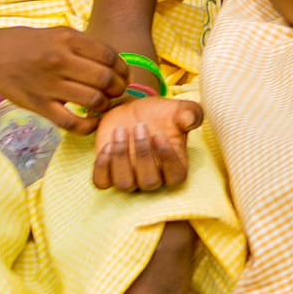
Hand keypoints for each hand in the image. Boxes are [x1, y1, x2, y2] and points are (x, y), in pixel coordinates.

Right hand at [0, 25, 121, 129]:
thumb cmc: (25, 44)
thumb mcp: (57, 33)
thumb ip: (84, 45)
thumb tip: (114, 62)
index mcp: (67, 40)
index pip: (109, 56)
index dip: (122, 68)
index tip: (122, 74)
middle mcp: (59, 61)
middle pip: (105, 79)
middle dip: (118, 87)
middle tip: (117, 90)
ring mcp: (49, 86)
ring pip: (93, 101)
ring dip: (106, 104)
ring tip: (104, 102)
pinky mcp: (39, 106)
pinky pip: (71, 123)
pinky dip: (88, 126)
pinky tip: (92, 121)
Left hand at [91, 93, 205, 191]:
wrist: (134, 110)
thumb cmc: (161, 113)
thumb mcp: (180, 109)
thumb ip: (190, 113)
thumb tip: (190, 120)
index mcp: (175, 166)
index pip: (176, 177)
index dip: (167, 159)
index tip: (159, 135)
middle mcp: (153, 177)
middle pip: (149, 182)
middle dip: (143, 154)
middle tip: (140, 126)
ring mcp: (129, 177)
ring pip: (125, 184)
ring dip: (121, 158)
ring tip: (121, 131)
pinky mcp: (107, 172)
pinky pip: (102, 182)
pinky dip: (102, 167)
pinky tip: (107, 146)